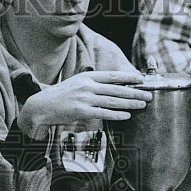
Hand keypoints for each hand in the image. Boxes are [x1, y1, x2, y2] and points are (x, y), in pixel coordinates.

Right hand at [20, 71, 151, 135]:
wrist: (41, 106)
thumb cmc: (60, 96)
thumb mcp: (77, 84)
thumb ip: (92, 85)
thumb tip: (111, 88)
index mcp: (87, 77)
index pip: (113, 76)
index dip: (129, 77)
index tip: (141, 80)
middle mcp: (88, 86)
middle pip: (117, 89)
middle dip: (135, 92)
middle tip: (148, 95)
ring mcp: (85, 99)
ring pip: (113, 101)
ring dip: (130, 103)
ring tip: (142, 104)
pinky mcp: (81, 112)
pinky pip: (103, 113)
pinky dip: (116, 114)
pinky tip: (126, 115)